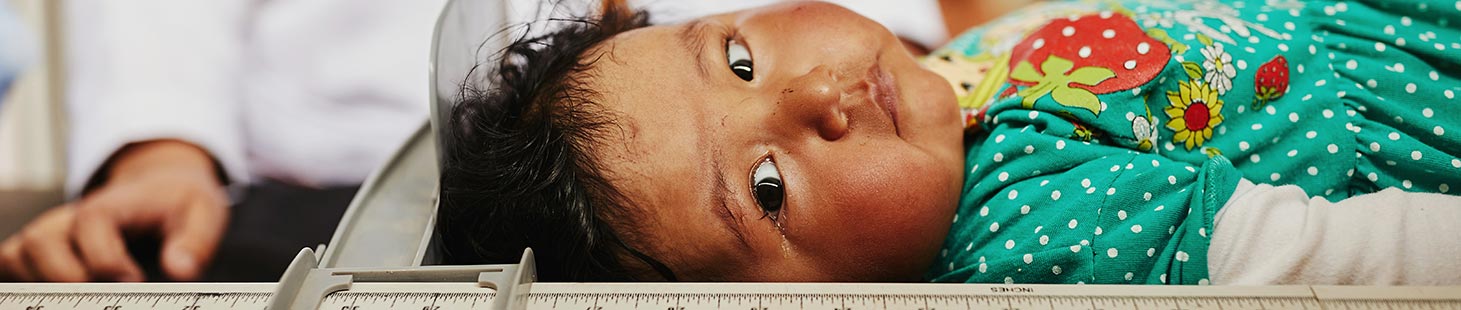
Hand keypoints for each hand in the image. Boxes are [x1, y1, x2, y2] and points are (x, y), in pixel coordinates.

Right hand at [0, 140, 228, 281]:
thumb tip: (180, 271)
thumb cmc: (179, 204)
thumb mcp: (203, 214)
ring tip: (86, 297)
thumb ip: (195, 242)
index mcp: (110, 205)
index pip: (91, 226)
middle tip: (107, 297)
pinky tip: (57, 295)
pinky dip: (24, 282)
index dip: (109, 261)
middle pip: (40, 241)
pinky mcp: (42, 251)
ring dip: (44, 284)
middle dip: (69, 277)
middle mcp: (70, 218)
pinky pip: (11, 264)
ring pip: (18, 255)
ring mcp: (51, 234)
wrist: (162, 189)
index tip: (136, 281)